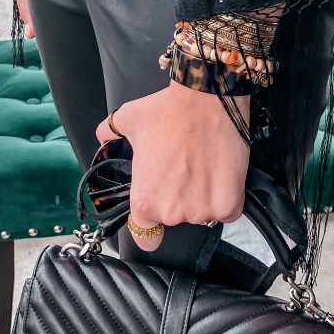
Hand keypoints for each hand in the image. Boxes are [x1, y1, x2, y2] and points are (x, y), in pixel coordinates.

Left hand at [95, 81, 249, 250]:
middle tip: (183, 169)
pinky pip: (228, 210)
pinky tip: (220, 171)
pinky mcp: (230, 205)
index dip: (151, 224)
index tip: (158, 215)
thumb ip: (110, 133)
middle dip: (179, 199)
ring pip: (203, 212)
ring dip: (203, 197)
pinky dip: (227, 196)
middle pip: (176, 218)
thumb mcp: (128, 120)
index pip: (145, 234)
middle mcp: (172, 213)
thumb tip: (103, 135)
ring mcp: (203, 211)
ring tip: (203, 165)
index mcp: (144, 201)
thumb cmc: (167, 111)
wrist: (207, 100)